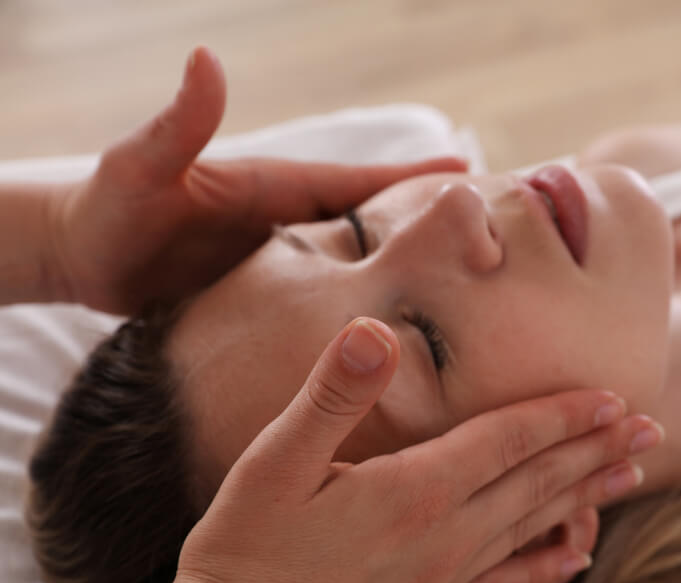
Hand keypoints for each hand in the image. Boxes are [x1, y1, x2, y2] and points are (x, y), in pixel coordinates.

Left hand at [45, 47, 464, 313]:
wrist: (85, 256)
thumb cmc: (110, 211)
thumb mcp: (142, 168)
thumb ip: (180, 124)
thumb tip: (207, 56)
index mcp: (280, 190)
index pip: (362, 184)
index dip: (418, 183)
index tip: (478, 181)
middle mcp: (294, 223)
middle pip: (379, 224)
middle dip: (434, 226)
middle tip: (498, 237)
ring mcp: (288, 261)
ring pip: (363, 266)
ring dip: (410, 270)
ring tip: (468, 289)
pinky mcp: (275, 297)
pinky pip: (334, 301)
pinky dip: (369, 306)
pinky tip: (394, 331)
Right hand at [162, 317, 654, 582]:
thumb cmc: (241, 554)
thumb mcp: (273, 462)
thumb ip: (332, 396)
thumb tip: (374, 331)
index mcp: (415, 492)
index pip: (510, 440)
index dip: (565, 415)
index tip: (615, 396)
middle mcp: (445, 538)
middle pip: (540, 482)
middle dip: (599, 449)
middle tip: (653, 428)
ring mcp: (443, 582)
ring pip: (536, 528)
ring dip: (588, 497)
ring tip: (633, 475)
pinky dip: (548, 565)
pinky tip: (574, 557)